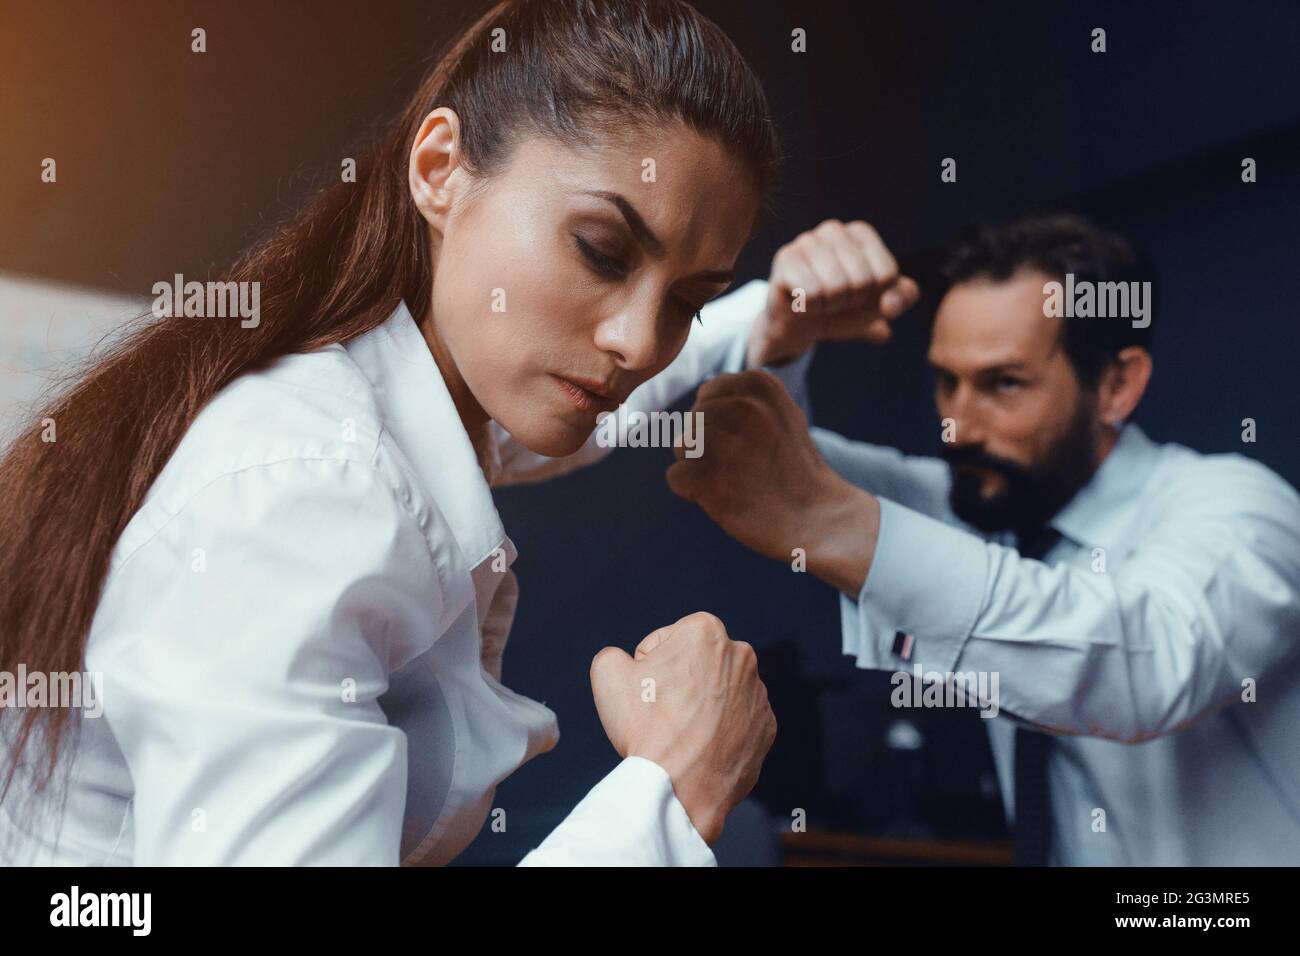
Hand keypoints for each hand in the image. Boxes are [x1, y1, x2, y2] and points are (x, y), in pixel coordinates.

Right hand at [589, 611, 775, 844]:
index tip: (645, 693)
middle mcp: (741, 655)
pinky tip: (702, 748)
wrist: (680, 787)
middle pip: (696, 665)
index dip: (646, 667)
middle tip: (661, 715)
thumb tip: (627, 662)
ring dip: (701, 706)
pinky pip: (736, 723)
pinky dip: (720, 732)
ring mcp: (758, 694)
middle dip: (679, 683)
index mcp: (706, 631)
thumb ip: (614, 654)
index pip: (665, 642)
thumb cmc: (645, 727)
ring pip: (719, 693)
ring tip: (682, 734)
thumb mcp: (607, 674)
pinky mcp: (766, 727)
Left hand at [666, 370, 878, 595]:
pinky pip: (675, 477)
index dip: (720, 425)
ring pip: (680, 447)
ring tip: (737, 480)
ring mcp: (724, 441)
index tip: (751, 445)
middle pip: (691, 421)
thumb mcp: (780, 414)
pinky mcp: (709, 477)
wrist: (817, 518)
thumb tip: (702, 393)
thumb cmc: (794, 469)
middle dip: (707, 446)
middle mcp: (741, 406)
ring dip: (700, 467)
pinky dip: (692, 492)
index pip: (706, 396)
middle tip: (746, 468)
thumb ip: (743, 398)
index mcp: (758, 383)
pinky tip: (725, 498)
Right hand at [747, 219, 919, 366]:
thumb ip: (902, 299)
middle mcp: (833, 229)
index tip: (859, 294)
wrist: (799, 325)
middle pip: (862, 280)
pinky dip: (810, 307)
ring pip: (837, 287)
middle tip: (836, 300)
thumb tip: (890, 306)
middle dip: (851, 302)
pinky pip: (812, 294)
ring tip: (820, 300)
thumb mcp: (880, 305)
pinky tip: (802, 301)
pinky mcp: (785, 259)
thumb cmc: (843, 308)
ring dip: (830, 306)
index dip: (876, 297)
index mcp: (861, 233)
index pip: (887, 274)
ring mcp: (806, 241)